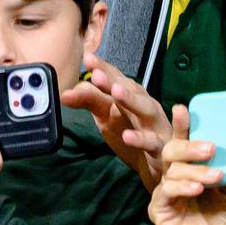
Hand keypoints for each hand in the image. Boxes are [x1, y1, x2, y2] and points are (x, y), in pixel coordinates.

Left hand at [60, 53, 171, 190]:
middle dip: (115, 81)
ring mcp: (155, 126)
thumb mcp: (107, 117)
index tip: (88, 58)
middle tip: (97, 74)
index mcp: (132, 96)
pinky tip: (128, 136)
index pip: (117, 78)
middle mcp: (145, 106)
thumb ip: (90, 102)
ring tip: (116, 92)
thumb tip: (64, 92)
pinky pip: (153, 142)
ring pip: (146, 110)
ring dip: (132, 100)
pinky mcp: (161, 148)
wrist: (157, 166)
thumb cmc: (133, 133)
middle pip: (132, 89)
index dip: (103, 68)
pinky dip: (143, 138)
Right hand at [149, 105, 225, 224]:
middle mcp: (175, 177)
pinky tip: (198, 188)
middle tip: (210, 147)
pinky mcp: (159, 209)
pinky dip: (183, 186)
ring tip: (216, 176)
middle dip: (190, 145)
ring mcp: (165, 193)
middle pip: (172, 150)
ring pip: (172, 169)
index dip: (182, 125)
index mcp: (191, 169)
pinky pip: (166, 190)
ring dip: (196, 170)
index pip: (183, 142)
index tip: (183, 109)